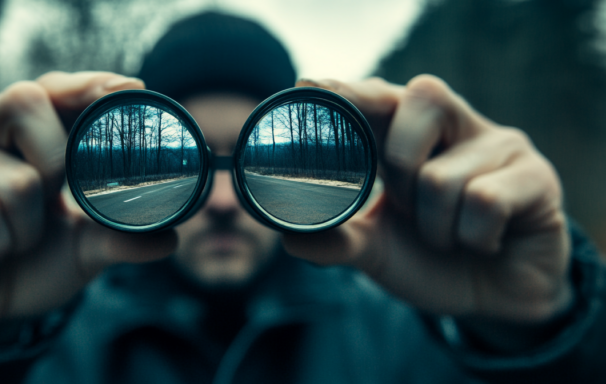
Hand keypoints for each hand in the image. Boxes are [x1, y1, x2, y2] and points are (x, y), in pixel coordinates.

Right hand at [0, 72, 176, 338]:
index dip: (86, 85)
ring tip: (17, 243)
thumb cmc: (34, 261)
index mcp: (19, 133)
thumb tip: (171, 236)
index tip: (130, 89)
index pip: (50, 88)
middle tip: (55, 202)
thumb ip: (125, 235)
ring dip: (31, 230)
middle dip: (58, 162)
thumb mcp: (87, 247)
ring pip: (16, 179)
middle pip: (23, 100)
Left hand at [285, 76, 571, 345]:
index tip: (311, 86)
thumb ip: (335, 240)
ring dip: (435, 227)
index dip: (350, 89)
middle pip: (419, 100)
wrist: (491, 300)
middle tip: (408, 206)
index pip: (379, 94)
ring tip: (449, 237)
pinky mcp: (536, 175)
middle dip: (400, 169)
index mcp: (408, 134)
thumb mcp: (375, 250)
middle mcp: (454, 125)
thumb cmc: (429, 259)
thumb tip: (289, 237)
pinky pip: (485, 200)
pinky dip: (472, 237)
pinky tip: (484, 242)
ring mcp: (499, 144)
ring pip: (442, 176)